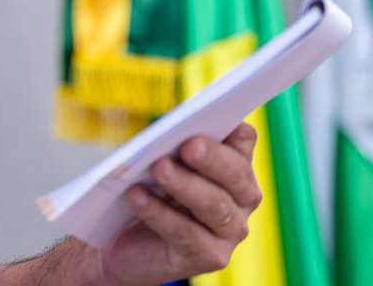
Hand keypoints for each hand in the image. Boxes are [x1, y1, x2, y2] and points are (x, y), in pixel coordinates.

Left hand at [99, 124, 262, 285]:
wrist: (129, 245)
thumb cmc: (151, 193)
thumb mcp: (162, 164)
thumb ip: (173, 147)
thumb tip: (170, 130)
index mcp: (235, 169)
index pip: (243, 142)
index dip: (233, 130)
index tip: (217, 114)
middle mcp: (242, 201)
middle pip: (234, 175)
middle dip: (211, 158)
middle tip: (188, 145)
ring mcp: (229, 233)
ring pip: (213, 205)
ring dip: (184, 184)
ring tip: (157, 168)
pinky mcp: (208, 257)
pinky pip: (185, 233)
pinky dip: (158, 212)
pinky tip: (136, 195)